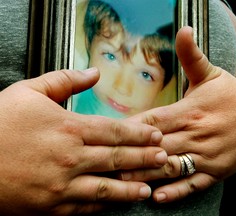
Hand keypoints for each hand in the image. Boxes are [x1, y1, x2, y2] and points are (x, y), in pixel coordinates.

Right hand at [0, 68, 166, 214]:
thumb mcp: (29, 92)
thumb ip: (65, 80)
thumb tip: (93, 72)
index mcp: (69, 128)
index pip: (115, 131)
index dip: (139, 134)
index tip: (156, 136)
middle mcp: (70, 157)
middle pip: (117, 158)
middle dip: (144, 159)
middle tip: (164, 160)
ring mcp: (62, 184)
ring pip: (106, 187)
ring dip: (131, 188)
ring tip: (149, 188)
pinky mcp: (50, 206)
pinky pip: (84, 206)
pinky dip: (103, 205)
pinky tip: (116, 203)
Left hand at [123, 26, 235, 202]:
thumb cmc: (230, 93)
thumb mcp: (210, 72)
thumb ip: (192, 55)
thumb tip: (183, 29)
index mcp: (190, 110)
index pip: (154, 121)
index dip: (132, 129)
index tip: (110, 135)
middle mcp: (197, 134)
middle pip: (158, 146)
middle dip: (132, 155)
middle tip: (106, 163)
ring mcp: (207, 155)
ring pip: (172, 167)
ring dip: (148, 175)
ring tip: (123, 183)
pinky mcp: (217, 170)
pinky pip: (194, 184)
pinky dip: (176, 191)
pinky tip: (157, 197)